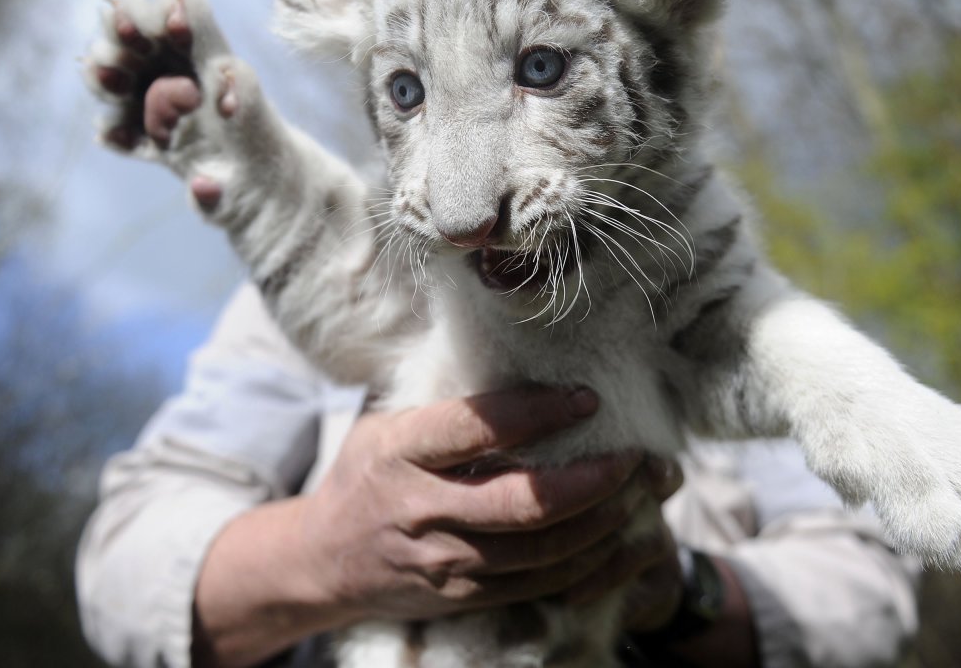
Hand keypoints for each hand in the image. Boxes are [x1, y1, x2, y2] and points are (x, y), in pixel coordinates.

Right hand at [302, 386, 674, 620]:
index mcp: (400, 451)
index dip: (541, 411)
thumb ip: (447, 407)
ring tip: (637, 492)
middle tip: (632, 455)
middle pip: (524, 501)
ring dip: (602, 521)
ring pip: (542, 550)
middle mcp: (421, 509)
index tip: (587, 397)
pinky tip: (612, 534)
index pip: (479, 426)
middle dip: (593, 478)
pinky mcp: (462, 597)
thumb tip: (526, 362)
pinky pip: (538, 584)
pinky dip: (585, 561)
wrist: (323, 561)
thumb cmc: (367, 474)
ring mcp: (442, 562)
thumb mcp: (386, 426)